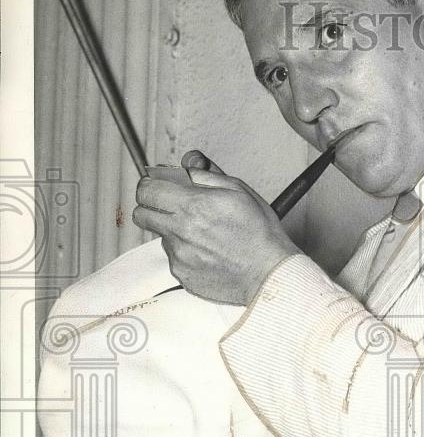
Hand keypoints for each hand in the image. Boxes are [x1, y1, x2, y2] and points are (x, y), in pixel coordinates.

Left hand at [132, 150, 300, 305]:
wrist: (268, 274)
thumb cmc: (259, 235)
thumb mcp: (238, 190)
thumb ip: (206, 174)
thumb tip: (188, 163)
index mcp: (192, 206)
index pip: (147, 190)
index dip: (150, 186)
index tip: (157, 187)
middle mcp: (180, 231)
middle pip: (141, 214)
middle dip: (153, 206)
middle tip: (171, 206)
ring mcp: (179, 255)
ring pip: (160, 236)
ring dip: (173, 230)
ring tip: (203, 234)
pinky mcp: (182, 274)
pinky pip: (173, 258)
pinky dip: (186, 252)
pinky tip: (208, 252)